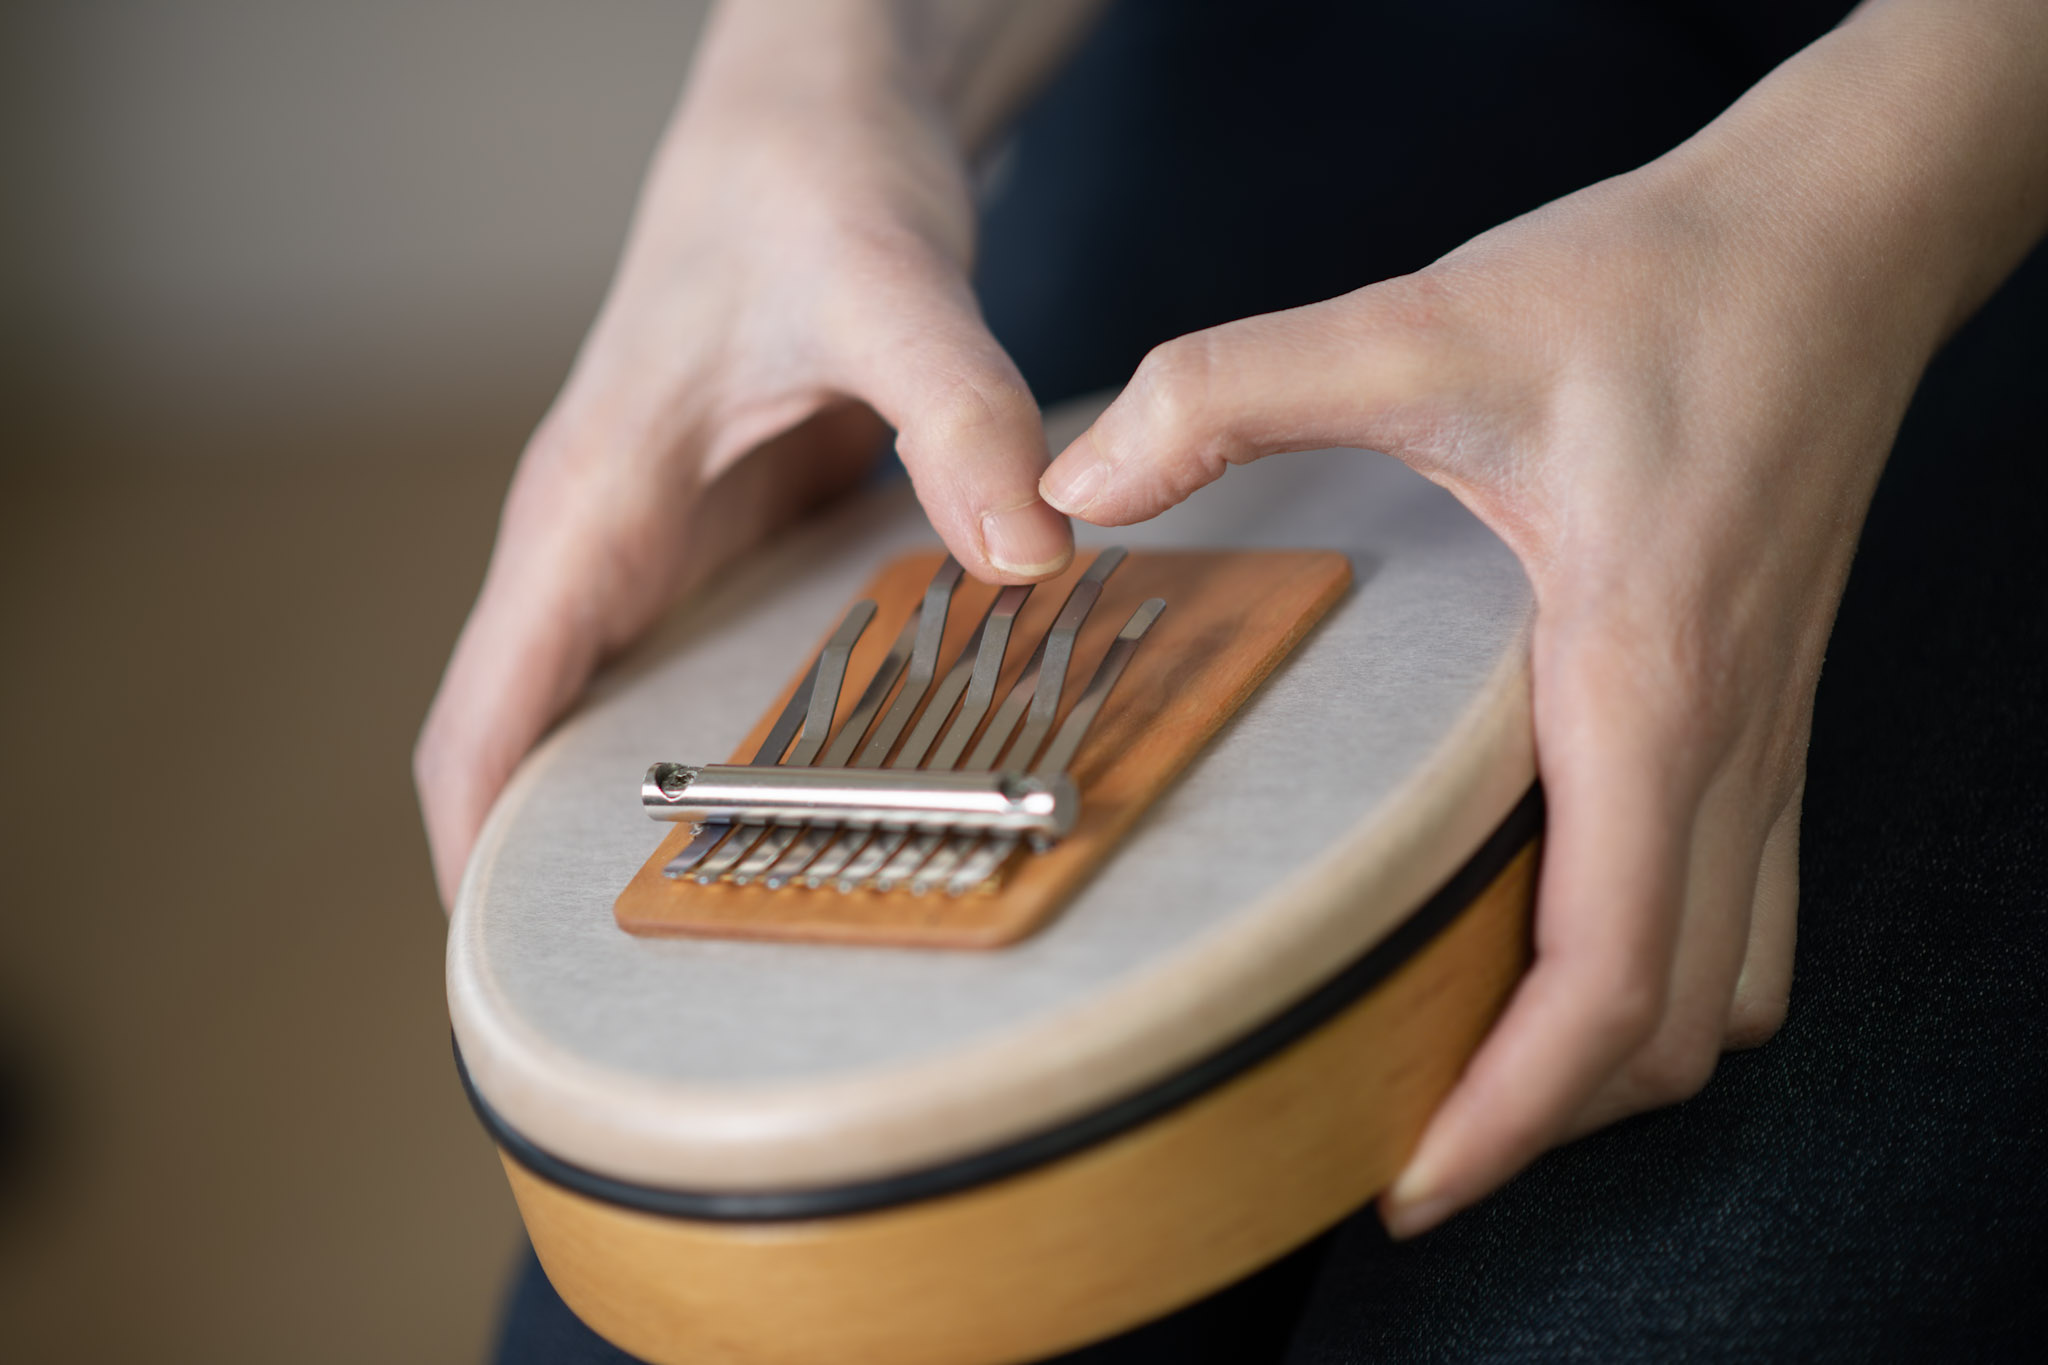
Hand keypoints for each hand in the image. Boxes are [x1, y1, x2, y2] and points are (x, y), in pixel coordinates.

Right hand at [415, 2, 1079, 906]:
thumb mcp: (885, 281)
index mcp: (591, 505)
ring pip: (620, 717)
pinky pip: (709, 669)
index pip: (484, 713)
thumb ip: (955, 413)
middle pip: (539, 747)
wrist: (813, 111)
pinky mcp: (732, 536)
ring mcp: (667, 545)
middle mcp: (607, 543)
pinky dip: (745, 745)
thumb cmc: (808, 177)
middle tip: (671, 1000)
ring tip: (756, 935)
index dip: (479, 855)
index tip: (508, 977)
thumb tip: (1031, 558)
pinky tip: (840, 799)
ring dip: (657, 819)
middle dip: (567, 874)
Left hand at [1040, 0, 2047, 1236]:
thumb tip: (1076, 485)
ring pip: (1728, 983)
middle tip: (1409, 1155)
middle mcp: (1724, 742)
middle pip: (1673, 1028)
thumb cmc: (1662, 287)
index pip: (1611, 978)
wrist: (1836, 237)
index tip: (1412, 1183)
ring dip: (1615, 1059)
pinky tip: (1571, 948)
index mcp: (1644, 686)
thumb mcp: (1429, 322)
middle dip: (1548, 1122)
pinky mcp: (1761, 706)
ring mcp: (1762, 735)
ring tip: (1483, 1082)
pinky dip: (1663, 975)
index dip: (1512, 1113)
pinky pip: (1741, 904)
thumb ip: (1234, 390)